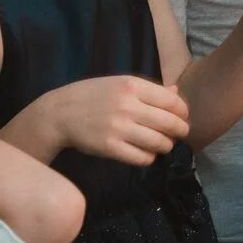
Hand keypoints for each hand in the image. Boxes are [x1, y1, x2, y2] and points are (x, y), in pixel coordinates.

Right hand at [38, 75, 189, 166]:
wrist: (59, 113)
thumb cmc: (93, 95)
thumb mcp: (119, 83)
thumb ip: (149, 89)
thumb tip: (176, 92)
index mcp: (132, 86)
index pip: (172, 102)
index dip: (183, 112)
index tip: (182, 117)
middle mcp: (128, 106)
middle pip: (170, 124)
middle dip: (180, 131)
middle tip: (178, 134)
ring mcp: (118, 128)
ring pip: (160, 143)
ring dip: (166, 146)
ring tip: (162, 144)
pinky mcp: (110, 147)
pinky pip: (142, 158)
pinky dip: (149, 157)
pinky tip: (145, 152)